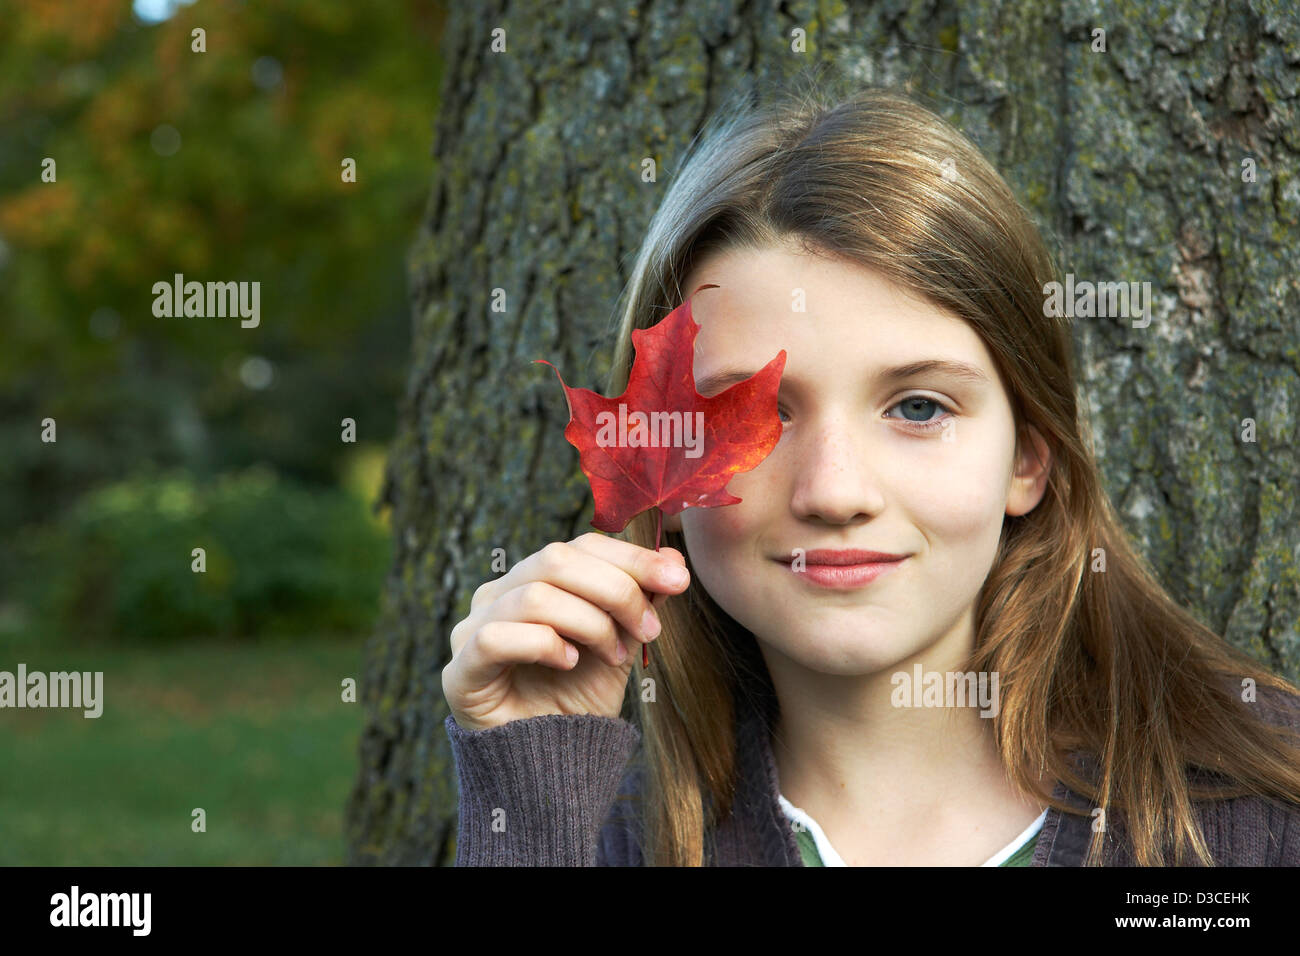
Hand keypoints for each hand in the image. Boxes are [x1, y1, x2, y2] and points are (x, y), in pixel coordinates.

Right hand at [442, 532, 690, 730]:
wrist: (549, 764)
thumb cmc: (579, 696)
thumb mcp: (621, 642)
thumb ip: (641, 599)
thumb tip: (674, 559)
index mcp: (534, 579)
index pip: (580, 545)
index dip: (631, 558)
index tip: (678, 581)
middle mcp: (499, 594)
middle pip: (556, 559)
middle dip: (616, 590)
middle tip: (649, 630)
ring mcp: (472, 628)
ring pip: (535, 596)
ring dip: (590, 624)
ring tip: (615, 657)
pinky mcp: (460, 669)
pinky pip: (497, 636)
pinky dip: (545, 645)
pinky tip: (570, 664)